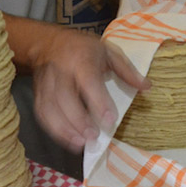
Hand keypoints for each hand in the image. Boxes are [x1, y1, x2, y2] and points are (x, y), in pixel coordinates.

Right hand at [29, 26, 150, 150]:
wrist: (48, 43)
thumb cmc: (83, 48)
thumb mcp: (108, 52)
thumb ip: (126, 71)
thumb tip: (147, 87)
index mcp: (81, 58)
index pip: (88, 81)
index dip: (98, 101)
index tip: (110, 120)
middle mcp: (60, 70)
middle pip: (65, 98)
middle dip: (78, 120)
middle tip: (93, 137)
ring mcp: (46, 83)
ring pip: (50, 108)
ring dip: (64, 129)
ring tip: (81, 143)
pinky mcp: (38, 93)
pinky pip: (42, 113)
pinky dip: (54, 130)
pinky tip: (69, 140)